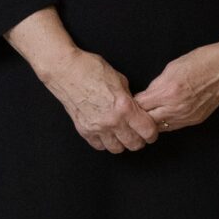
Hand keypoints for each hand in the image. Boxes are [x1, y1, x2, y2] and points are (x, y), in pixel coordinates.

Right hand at [37, 47, 159, 152]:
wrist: (66, 70)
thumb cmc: (92, 69)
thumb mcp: (120, 80)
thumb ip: (129, 98)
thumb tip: (135, 107)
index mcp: (125, 107)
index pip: (147, 131)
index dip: (152, 133)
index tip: (151, 131)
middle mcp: (112, 121)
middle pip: (134, 144)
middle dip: (139, 140)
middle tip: (138, 134)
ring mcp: (97, 127)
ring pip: (117, 149)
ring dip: (122, 143)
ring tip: (121, 134)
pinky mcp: (84, 130)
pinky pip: (99, 146)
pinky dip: (105, 142)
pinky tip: (106, 133)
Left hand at [136, 37, 218, 131]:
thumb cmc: (203, 60)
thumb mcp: (173, 66)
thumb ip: (157, 83)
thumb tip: (147, 94)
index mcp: (168, 91)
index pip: (140, 105)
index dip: (130, 104)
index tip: (126, 102)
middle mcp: (177, 107)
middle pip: (147, 120)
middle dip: (138, 116)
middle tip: (131, 112)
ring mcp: (188, 116)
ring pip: (160, 127)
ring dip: (151, 122)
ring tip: (145, 116)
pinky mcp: (196, 119)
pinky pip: (174, 127)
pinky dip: (165, 123)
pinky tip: (161, 116)